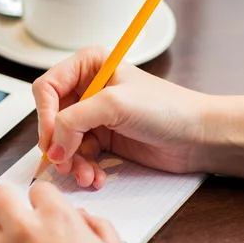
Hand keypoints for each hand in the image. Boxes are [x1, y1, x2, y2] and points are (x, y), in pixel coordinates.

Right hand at [32, 46, 207, 188]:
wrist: (198, 137)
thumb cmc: (168, 108)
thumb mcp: (114, 105)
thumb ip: (74, 120)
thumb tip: (52, 146)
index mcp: (89, 66)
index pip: (47, 88)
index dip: (45, 115)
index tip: (51, 140)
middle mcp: (88, 88)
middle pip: (52, 118)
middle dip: (58, 144)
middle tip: (65, 163)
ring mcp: (94, 115)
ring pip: (63, 141)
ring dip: (72, 162)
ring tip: (85, 175)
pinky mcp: (102, 137)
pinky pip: (78, 155)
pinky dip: (84, 168)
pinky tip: (96, 177)